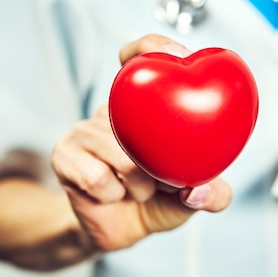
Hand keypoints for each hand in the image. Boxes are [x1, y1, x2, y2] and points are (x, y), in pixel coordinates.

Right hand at [51, 34, 231, 251]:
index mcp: (142, 106)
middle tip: (165, 180)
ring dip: (140, 184)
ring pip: (122, 155)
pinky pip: (98, 176)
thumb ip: (213, 195)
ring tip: (140, 190)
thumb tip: (199, 190)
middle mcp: (113, 110)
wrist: (117, 230)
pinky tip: (112, 195)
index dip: (152, 46)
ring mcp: (85, 129)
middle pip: (134, 115)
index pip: (140, 57)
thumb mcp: (193, 197)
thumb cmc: (158, 200)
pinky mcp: (64, 154)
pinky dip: (114, 193)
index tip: (178, 53)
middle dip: (158, 160)